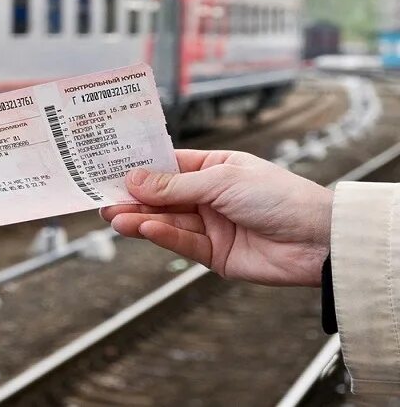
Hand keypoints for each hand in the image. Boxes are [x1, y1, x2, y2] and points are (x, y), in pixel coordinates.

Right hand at [100, 150, 332, 286]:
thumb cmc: (279, 197)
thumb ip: (176, 184)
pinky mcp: (213, 255)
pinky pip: (181, 243)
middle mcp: (209, 196)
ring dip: (140, 219)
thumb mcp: (222, 181)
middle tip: (103, 200)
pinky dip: (162, 236)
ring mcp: (210, 226)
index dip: (140, 168)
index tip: (110, 169)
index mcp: (214, 169)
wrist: (317, 241)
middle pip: (162, 197)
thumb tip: (135, 179)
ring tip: (114, 217)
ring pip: (167, 221)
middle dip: (133, 198)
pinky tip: (145, 229)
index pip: (168, 166)